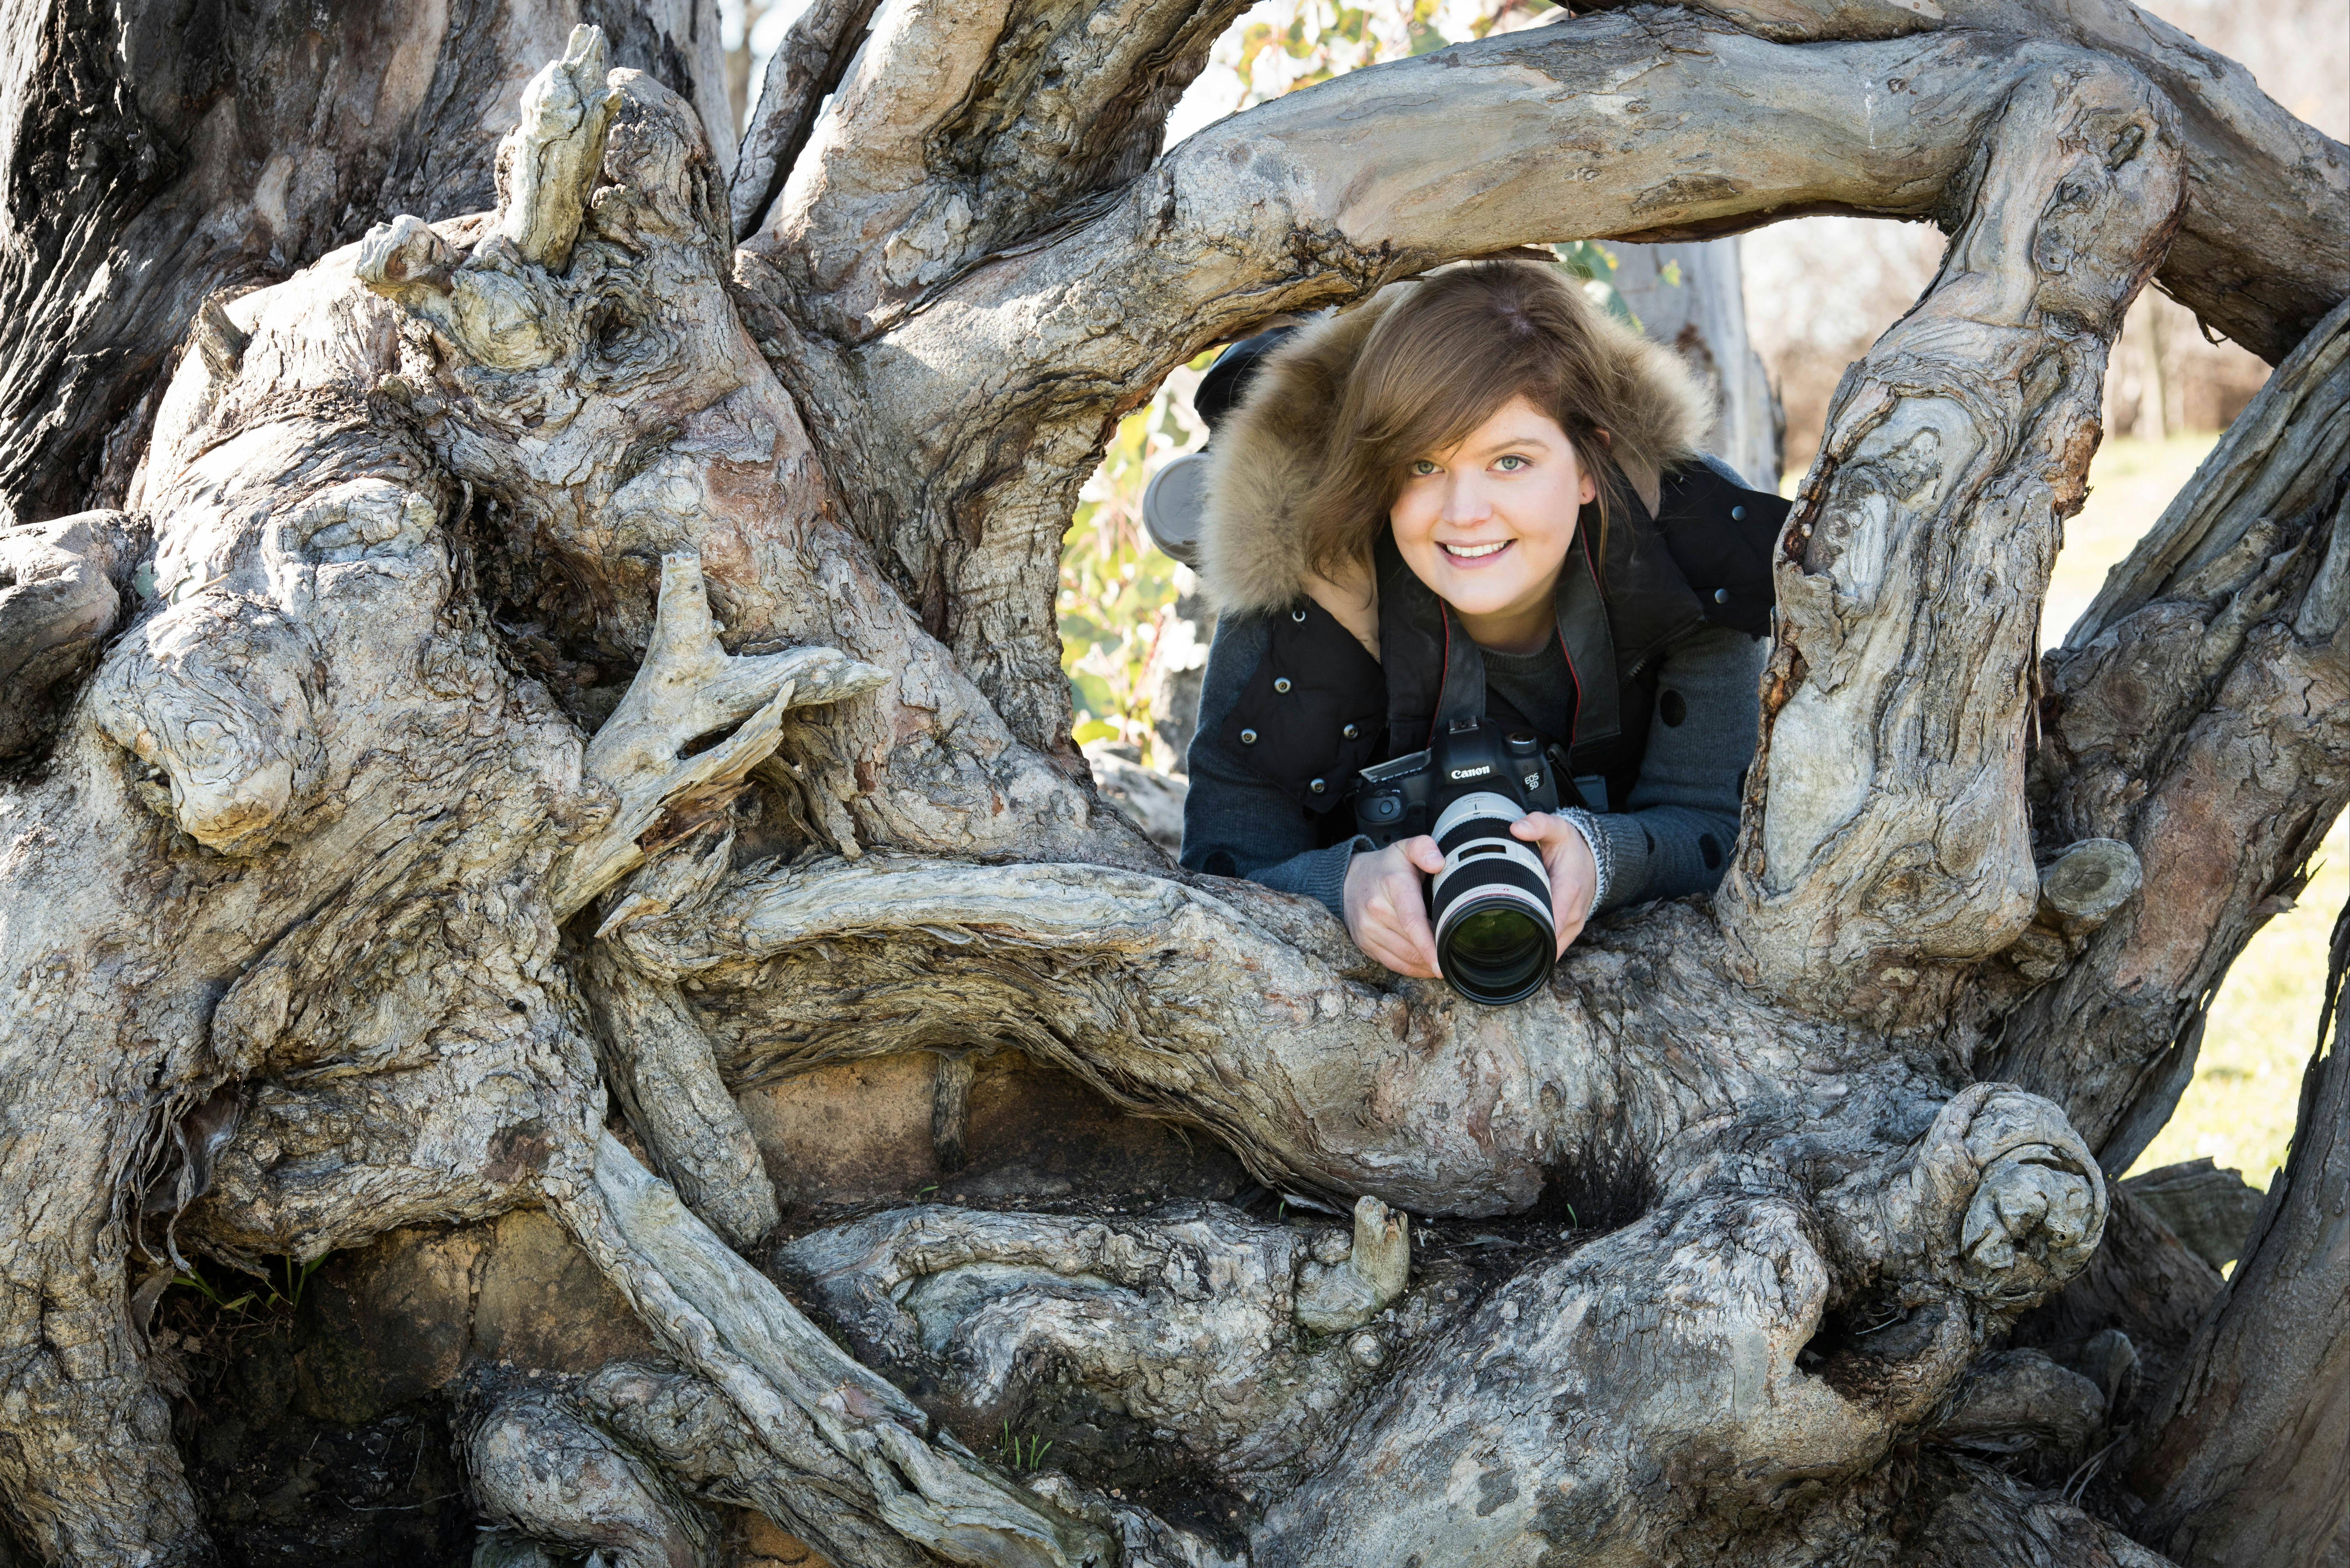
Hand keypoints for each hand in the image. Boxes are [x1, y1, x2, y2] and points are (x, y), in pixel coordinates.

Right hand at [1342, 836, 1446, 977]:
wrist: (1349, 878)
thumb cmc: (1387, 866)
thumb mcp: (1405, 848)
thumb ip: (1424, 848)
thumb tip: (1439, 862)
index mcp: (1393, 886)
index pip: (1413, 921)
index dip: (1429, 945)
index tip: (1443, 963)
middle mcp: (1376, 910)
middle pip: (1412, 945)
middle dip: (1435, 955)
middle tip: (1455, 956)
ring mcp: (1367, 929)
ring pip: (1403, 958)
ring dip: (1425, 966)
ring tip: (1443, 964)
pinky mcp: (1363, 943)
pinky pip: (1392, 964)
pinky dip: (1411, 969)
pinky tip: (1426, 967)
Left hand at [1509, 812, 1598, 955]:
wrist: (1592, 856)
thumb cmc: (1571, 845)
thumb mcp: (1556, 828)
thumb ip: (1538, 824)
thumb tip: (1516, 828)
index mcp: (1568, 889)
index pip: (1552, 920)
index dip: (1531, 932)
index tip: (1506, 939)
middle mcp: (1574, 911)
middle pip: (1549, 940)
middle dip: (1525, 946)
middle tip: (1494, 949)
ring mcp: (1574, 923)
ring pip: (1553, 948)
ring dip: (1533, 952)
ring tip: (1504, 955)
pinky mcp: (1571, 929)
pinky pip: (1556, 946)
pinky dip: (1541, 950)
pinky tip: (1521, 953)